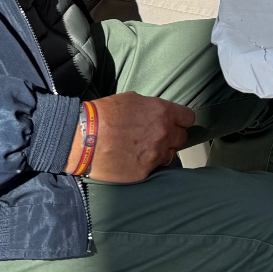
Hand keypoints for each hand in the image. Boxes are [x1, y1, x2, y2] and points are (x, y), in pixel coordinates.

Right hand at [70, 93, 194, 181]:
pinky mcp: (145, 172)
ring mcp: (155, 154)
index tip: (176, 123)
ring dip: (162, 152)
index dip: (181, 120)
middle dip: (172, 137)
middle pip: (182, 138)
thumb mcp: (132, 99)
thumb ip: (152, 107)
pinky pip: (154, 168)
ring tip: (145, 150)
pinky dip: (147, 164)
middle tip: (157, 137)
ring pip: (170, 155)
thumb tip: (158, 113)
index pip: (188, 118)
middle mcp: (163, 133)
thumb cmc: (104, 113)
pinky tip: (134, 160)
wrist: (84, 137)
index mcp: (163, 112)